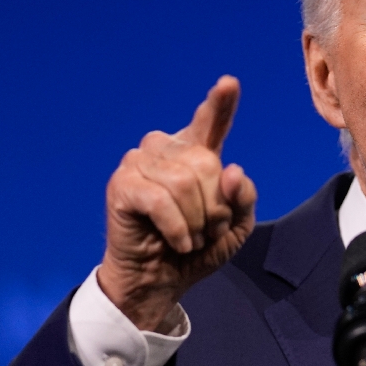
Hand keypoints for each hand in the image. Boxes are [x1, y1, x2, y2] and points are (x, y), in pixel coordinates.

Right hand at [97, 75, 256, 330]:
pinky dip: (177, 228)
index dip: (220, 104)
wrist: (160, 281)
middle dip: (215, 207)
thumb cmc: (197, 248)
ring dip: (196, 221)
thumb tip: (232, 170)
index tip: (229, 83)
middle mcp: (166, 149)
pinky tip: (178, 242)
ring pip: (184, 182)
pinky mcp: (122, 184)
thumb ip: (243, 196)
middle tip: (206, 231)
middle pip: (207, 164)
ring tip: (190, 237)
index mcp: (196, 153)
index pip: (211, 122)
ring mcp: (140, 162)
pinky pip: (161, 200)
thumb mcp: (236, 225)